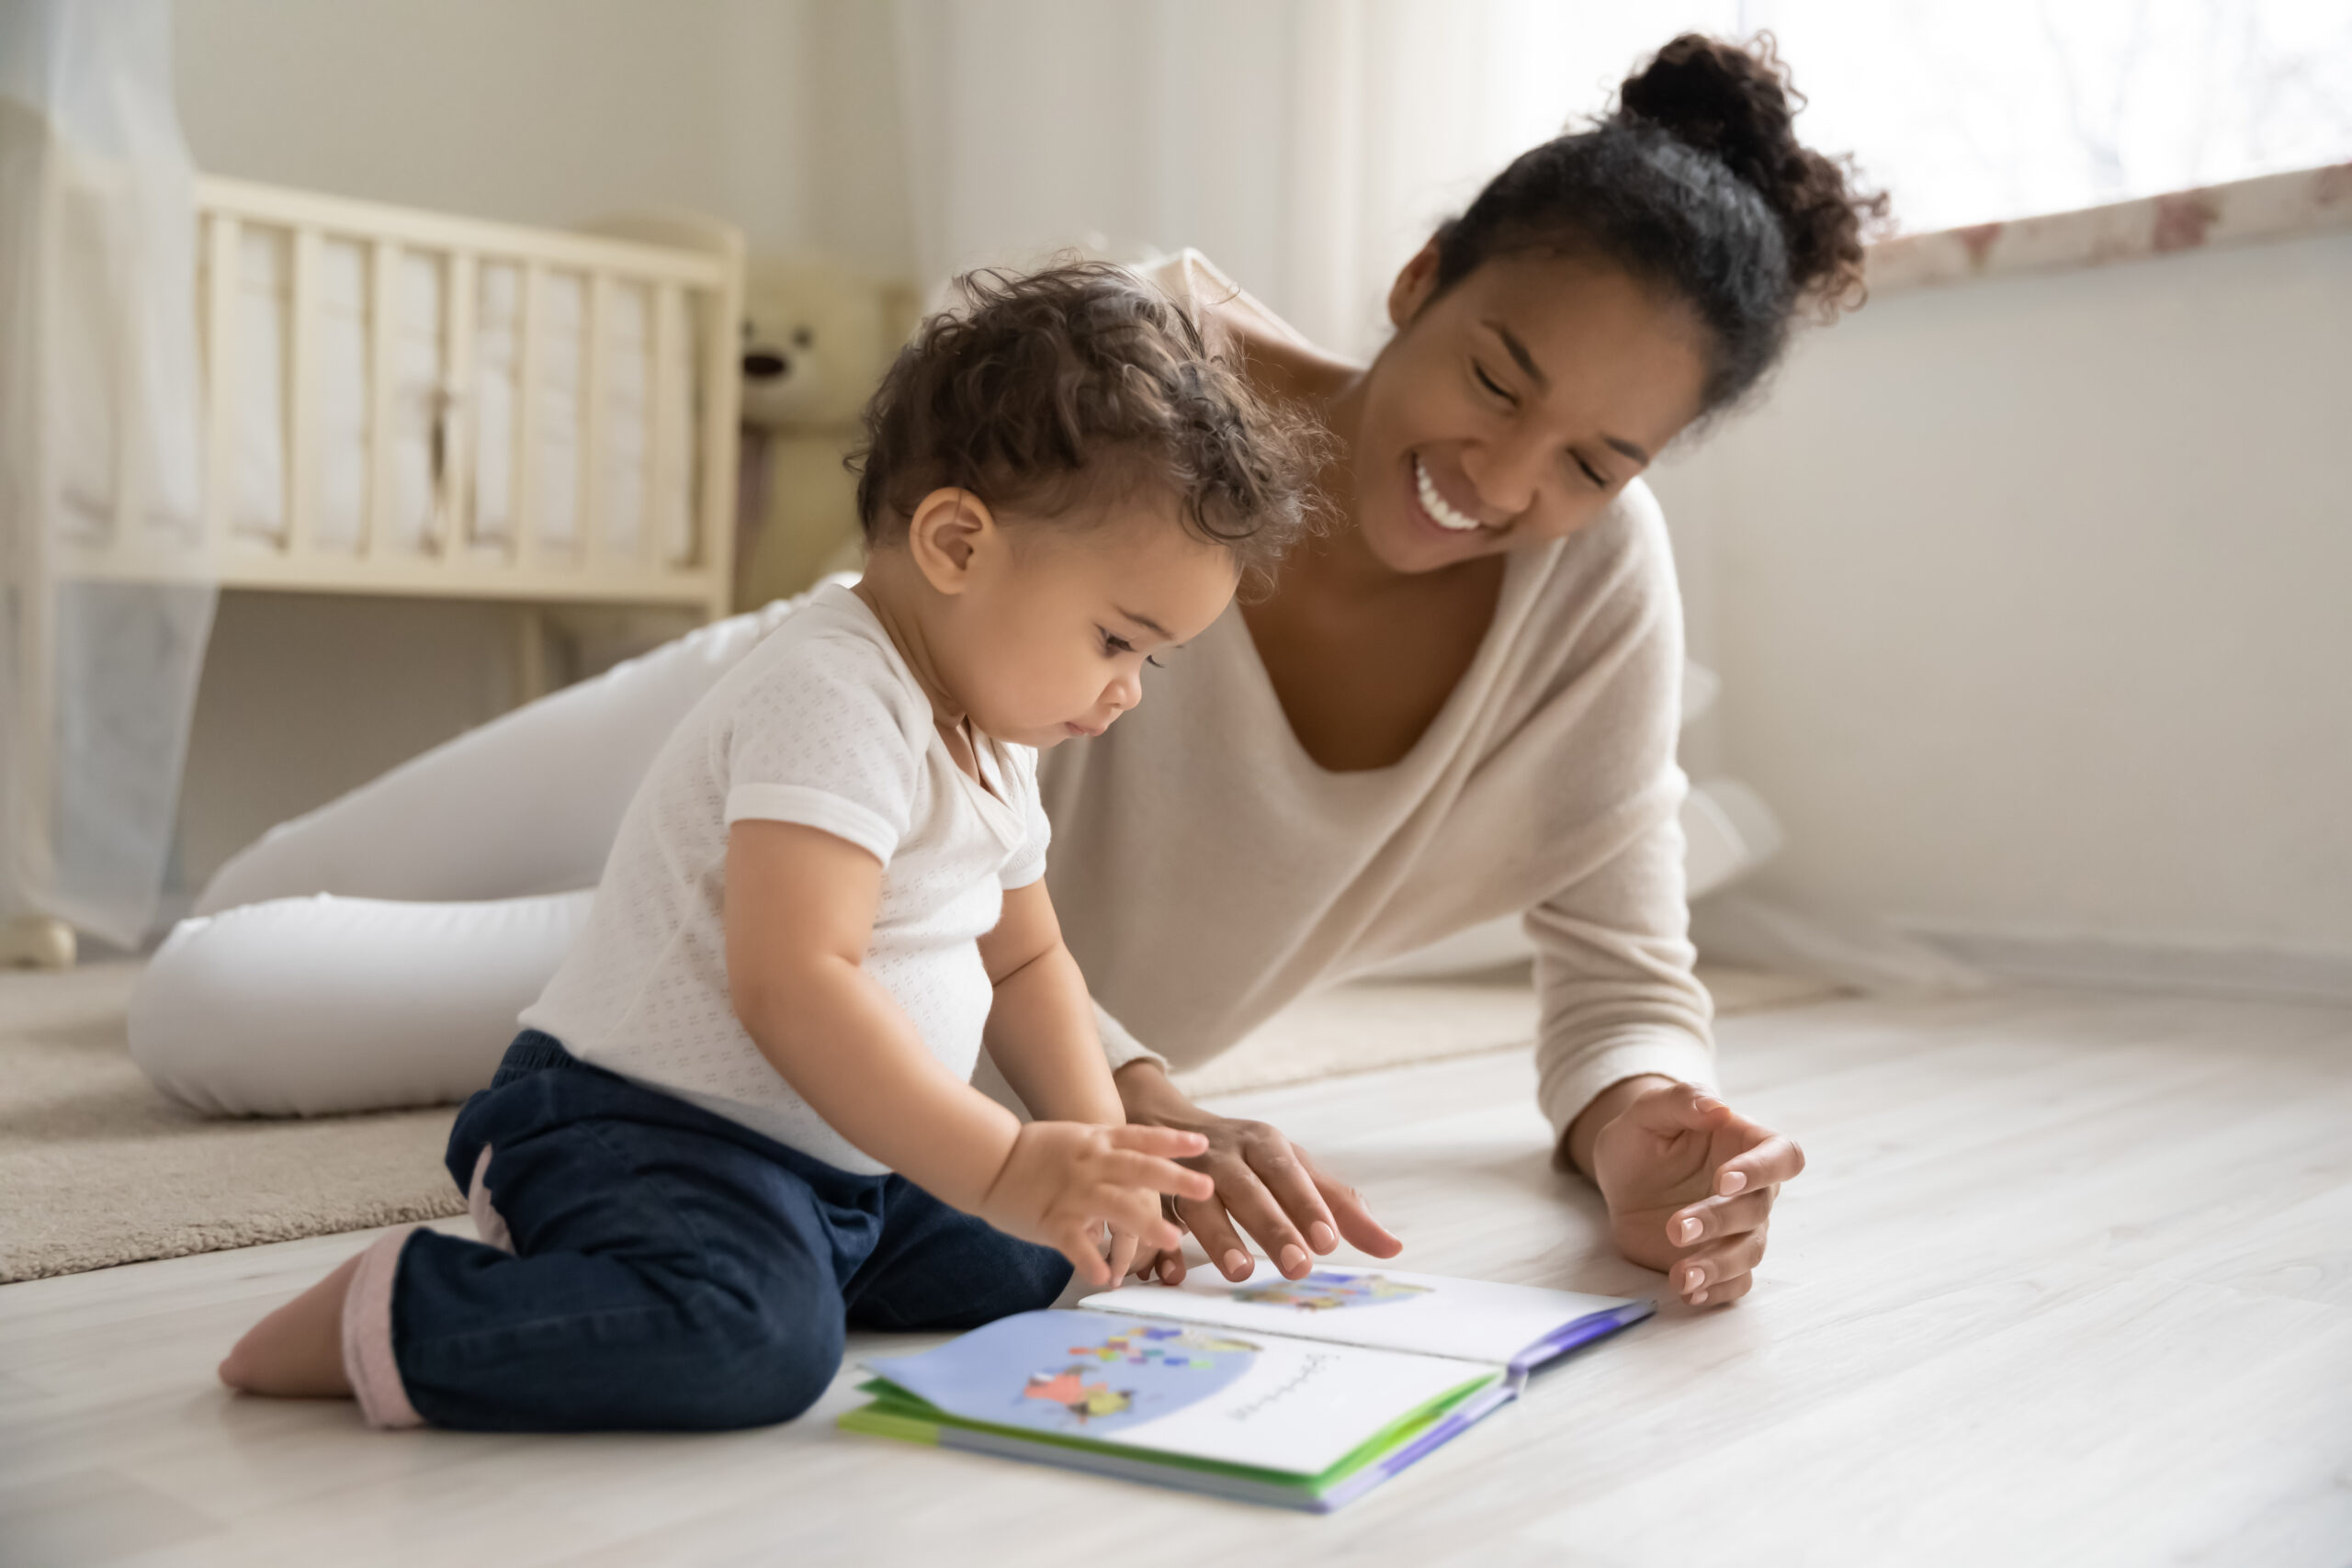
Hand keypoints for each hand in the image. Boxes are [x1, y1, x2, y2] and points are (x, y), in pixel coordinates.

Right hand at [978, 1121, 1212, 1286]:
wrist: (989, 1160)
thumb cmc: (1034, 1151)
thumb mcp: (1077, 1139)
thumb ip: (1108, 1151)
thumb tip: (1141, 1167)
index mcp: (1097, 1143)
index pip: (1141, 1139)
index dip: (1172, 1142)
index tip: (1202, 1145)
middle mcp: (1090, 1165)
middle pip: (1139, 1169)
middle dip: (1174, 1179)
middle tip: (1206, 1188)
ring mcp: (1073, 1193)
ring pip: (1115, 1206)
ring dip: (1145, 1223)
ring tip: (1172, 1240)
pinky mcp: (1053, 1220)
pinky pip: (1076, 1243)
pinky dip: (1091, 1261)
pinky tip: (1106, 1278)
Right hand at [1115, 1061, 1400, 1285]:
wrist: (1168, 1125)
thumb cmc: (1249, 1159)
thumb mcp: (1295, 1170)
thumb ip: (1340, 1207)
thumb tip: (1393, 1248)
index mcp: (1263, 1143)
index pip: (1288, 1172)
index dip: (1306, 1205)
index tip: (1327, 1240)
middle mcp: (1223, 1155)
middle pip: (1248, 1189)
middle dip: (1273, 1227)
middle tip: (1298, 1267)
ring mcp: (1184, 1174)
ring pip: (1199, 1202)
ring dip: (1219, 1236)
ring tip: (1241, 1271)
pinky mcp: (1151, 1195)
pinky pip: (1152, 1218)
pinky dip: (1158, 1246)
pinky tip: (1169, 1273)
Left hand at [1575, 1078, 1804, 1308]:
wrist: (1621, 1175)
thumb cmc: (1643, 1136)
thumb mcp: (1648, 1111)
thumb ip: (1681, 1100)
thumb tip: (1717, 1107)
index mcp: (1747, 1145)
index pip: (1782, 1156)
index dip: (1762, 1170)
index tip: (1724, 1180)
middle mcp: (1753, 1191)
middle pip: (1758, 1210)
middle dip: (1719, 1221)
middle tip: (1675, 1228)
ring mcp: (1737, 1229)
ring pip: (1748, 1252)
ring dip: (1718, 1265)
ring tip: (1681, 1275)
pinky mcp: (1717, 1260)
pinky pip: (1734, 1283)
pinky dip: (1716, 1291)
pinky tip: (1689, 1292)